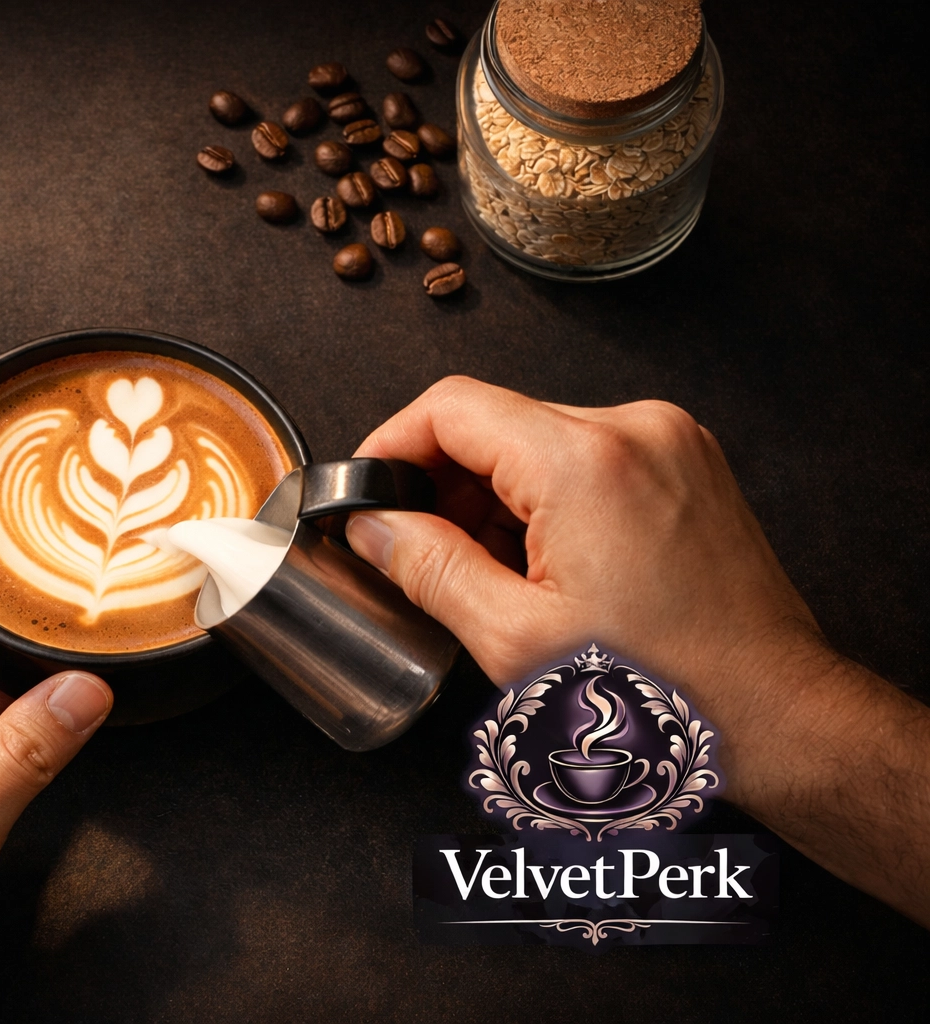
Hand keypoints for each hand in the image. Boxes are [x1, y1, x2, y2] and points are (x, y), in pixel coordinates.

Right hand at [346, 376, 929, 924]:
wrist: (777, 713)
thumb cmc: (663, 694)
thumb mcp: (514, 640)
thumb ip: (427, 568)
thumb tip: (372, 524)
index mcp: (584, 463)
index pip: (451, 408)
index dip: (390, 446)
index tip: (364, 491)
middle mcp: (632, 430)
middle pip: (493, 422)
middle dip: (442, 484)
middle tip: (417, 554)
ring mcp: (667, 440)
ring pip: (536, 438)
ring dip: (493, 496)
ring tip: (491, 577)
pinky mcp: (685, 461)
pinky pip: (585, 456)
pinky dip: (545, 499)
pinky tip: (542, 567)